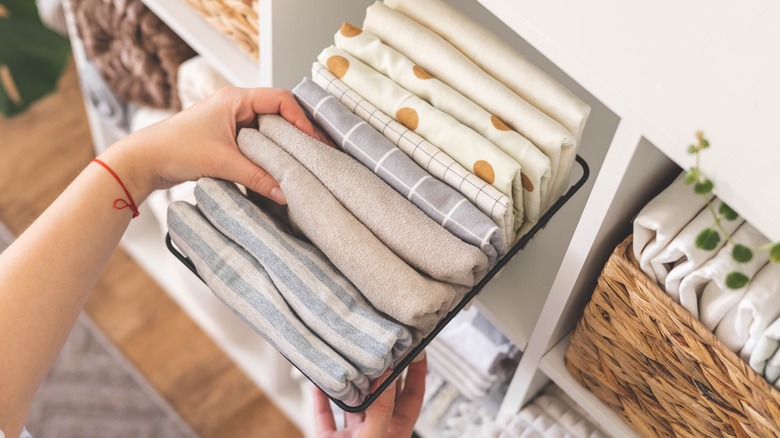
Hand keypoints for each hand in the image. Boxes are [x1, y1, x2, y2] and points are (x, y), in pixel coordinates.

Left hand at [99, 86, 327, 204]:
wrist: (143, 161)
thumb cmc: (174, 150)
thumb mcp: (222, 163)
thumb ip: (257, 177)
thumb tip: (286, 193)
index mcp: (235, 99)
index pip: (281, 100)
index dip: (301, 119)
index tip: (314, 141)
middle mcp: (235, 105)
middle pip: (279, 113)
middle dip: (298, 132)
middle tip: (317, 151)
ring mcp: (230, 121)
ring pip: (268, 129)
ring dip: (283, 144)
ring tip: (302, 161)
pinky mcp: (226, 138)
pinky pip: (256, 142)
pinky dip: (268, 154)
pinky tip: (278, 168)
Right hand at [313, 353, 426, 437]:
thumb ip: (381, 408)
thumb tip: (387, 374)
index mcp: (395, 433)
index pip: (412, 396)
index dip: (418, 372)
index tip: (418, 348)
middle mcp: (376, 432)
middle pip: (382, 395)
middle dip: (382, 370)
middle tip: (382, 344)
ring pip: (352, 403)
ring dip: (349, 383)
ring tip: (348, 357)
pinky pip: (324, 416)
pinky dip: (321, 398)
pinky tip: (318, 381)